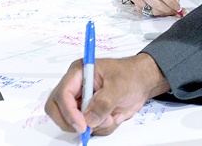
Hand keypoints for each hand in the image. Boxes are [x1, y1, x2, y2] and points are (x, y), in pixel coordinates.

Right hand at [46, 53, 169, 135]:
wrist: (143, 81)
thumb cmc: (131, 74)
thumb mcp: (120, 85)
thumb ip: (104, 102)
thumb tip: (89, 119)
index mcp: (79, 73)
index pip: (62, 94)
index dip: (69, 112)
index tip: (82, 125)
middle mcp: (77, 88)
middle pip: (57, 110)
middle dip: (73, 122)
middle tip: (91, 127)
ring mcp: (82, 102)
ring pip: (73, 123)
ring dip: (95, 126)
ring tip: (113, 115)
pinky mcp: (90, 113)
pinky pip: (89, 128)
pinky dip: (103, 128)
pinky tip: (116, 116)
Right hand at [129, 0, 185, 16]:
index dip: (170, 1)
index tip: (177, 6)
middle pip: (155, 3)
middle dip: (167, 8)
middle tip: (174, 9)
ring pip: (151, 9)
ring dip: (163, 11)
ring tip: (168, 8)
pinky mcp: (135, 5)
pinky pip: (148, 13)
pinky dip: (157, 13)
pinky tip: (161, 8)